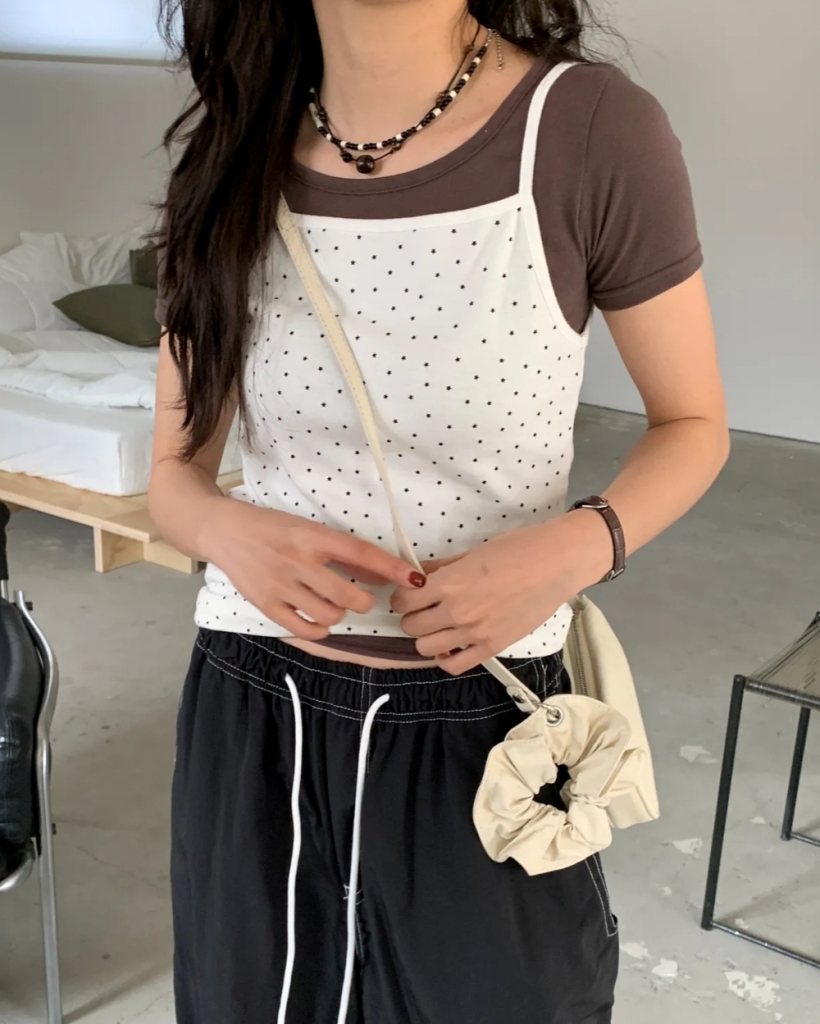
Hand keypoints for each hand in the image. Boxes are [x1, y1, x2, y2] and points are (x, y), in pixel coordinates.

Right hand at [201, 497, 424, 640]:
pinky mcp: (265, 604)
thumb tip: (382, 572)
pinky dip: (319, 629)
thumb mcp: (309, 529)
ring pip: (328, 615)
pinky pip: (304, 629)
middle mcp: (298, 560)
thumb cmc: (273, 528)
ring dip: (338, 613)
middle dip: (362, 601)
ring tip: (330, 603)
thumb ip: (344, 552)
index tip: (414, 579)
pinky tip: (318, 619)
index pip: (361, 553)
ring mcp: (280, 585)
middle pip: (348, 595)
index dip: (391, 568)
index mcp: (313, 536)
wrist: (223, 530)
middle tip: (359, 598)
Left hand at [390, 514, 611, 674]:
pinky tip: (449, 646)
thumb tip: (418, 574)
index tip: (409, 593)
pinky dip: (445, 658)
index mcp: (449, 583)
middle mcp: (456, 611)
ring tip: (437, 626)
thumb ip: (443, 567)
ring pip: (425, 648)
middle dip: (411, 616)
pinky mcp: (492, 647)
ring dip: (426, 637)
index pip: (404, 600)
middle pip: (411, 626)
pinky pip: (455, 665)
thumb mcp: (473, 552)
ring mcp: (474, 633)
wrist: (557, 564)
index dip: (402, 596)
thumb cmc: (518, 549)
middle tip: (423, 608)